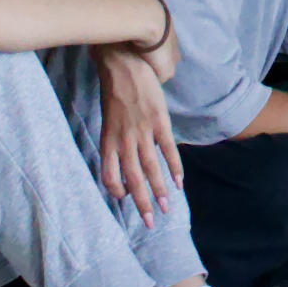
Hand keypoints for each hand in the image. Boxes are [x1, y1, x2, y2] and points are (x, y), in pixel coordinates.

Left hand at [90, 48, 181, 210]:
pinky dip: (175, 168)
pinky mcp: (159, 122)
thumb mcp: (107, 118)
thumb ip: (115, 139)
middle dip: (141, 203)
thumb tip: (124, 158)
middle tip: (150, 222)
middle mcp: (124, 140)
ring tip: (166, 207)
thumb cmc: (114, 91)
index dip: (116, 192)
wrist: (124, 63)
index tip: (125, 200)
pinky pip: (168, 150)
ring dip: (159, 191)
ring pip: (151, 169)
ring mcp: (143, 132)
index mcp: (108, 140)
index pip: (108, 176)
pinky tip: (180, 182)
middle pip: (132, 179)